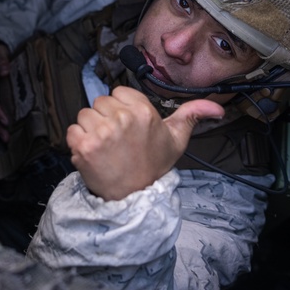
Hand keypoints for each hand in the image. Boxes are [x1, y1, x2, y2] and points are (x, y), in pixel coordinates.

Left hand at [66, 86, 224, 200]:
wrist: (135, 196)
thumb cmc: (153, 165)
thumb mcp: (176, 139)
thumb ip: (192, 116)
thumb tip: (217, 108)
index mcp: (142, 111)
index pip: (118, 92)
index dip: (120, 108)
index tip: (128, 125)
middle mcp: (121, 118)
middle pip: (100, 102)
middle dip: (105, 118)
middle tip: (116, 139)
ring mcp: (101, 132)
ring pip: (84, 115)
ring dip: (90, 129)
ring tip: (105, 147)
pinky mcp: (84, 146)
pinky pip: (72, 131)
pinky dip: (77, 141)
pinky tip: (93, 153)